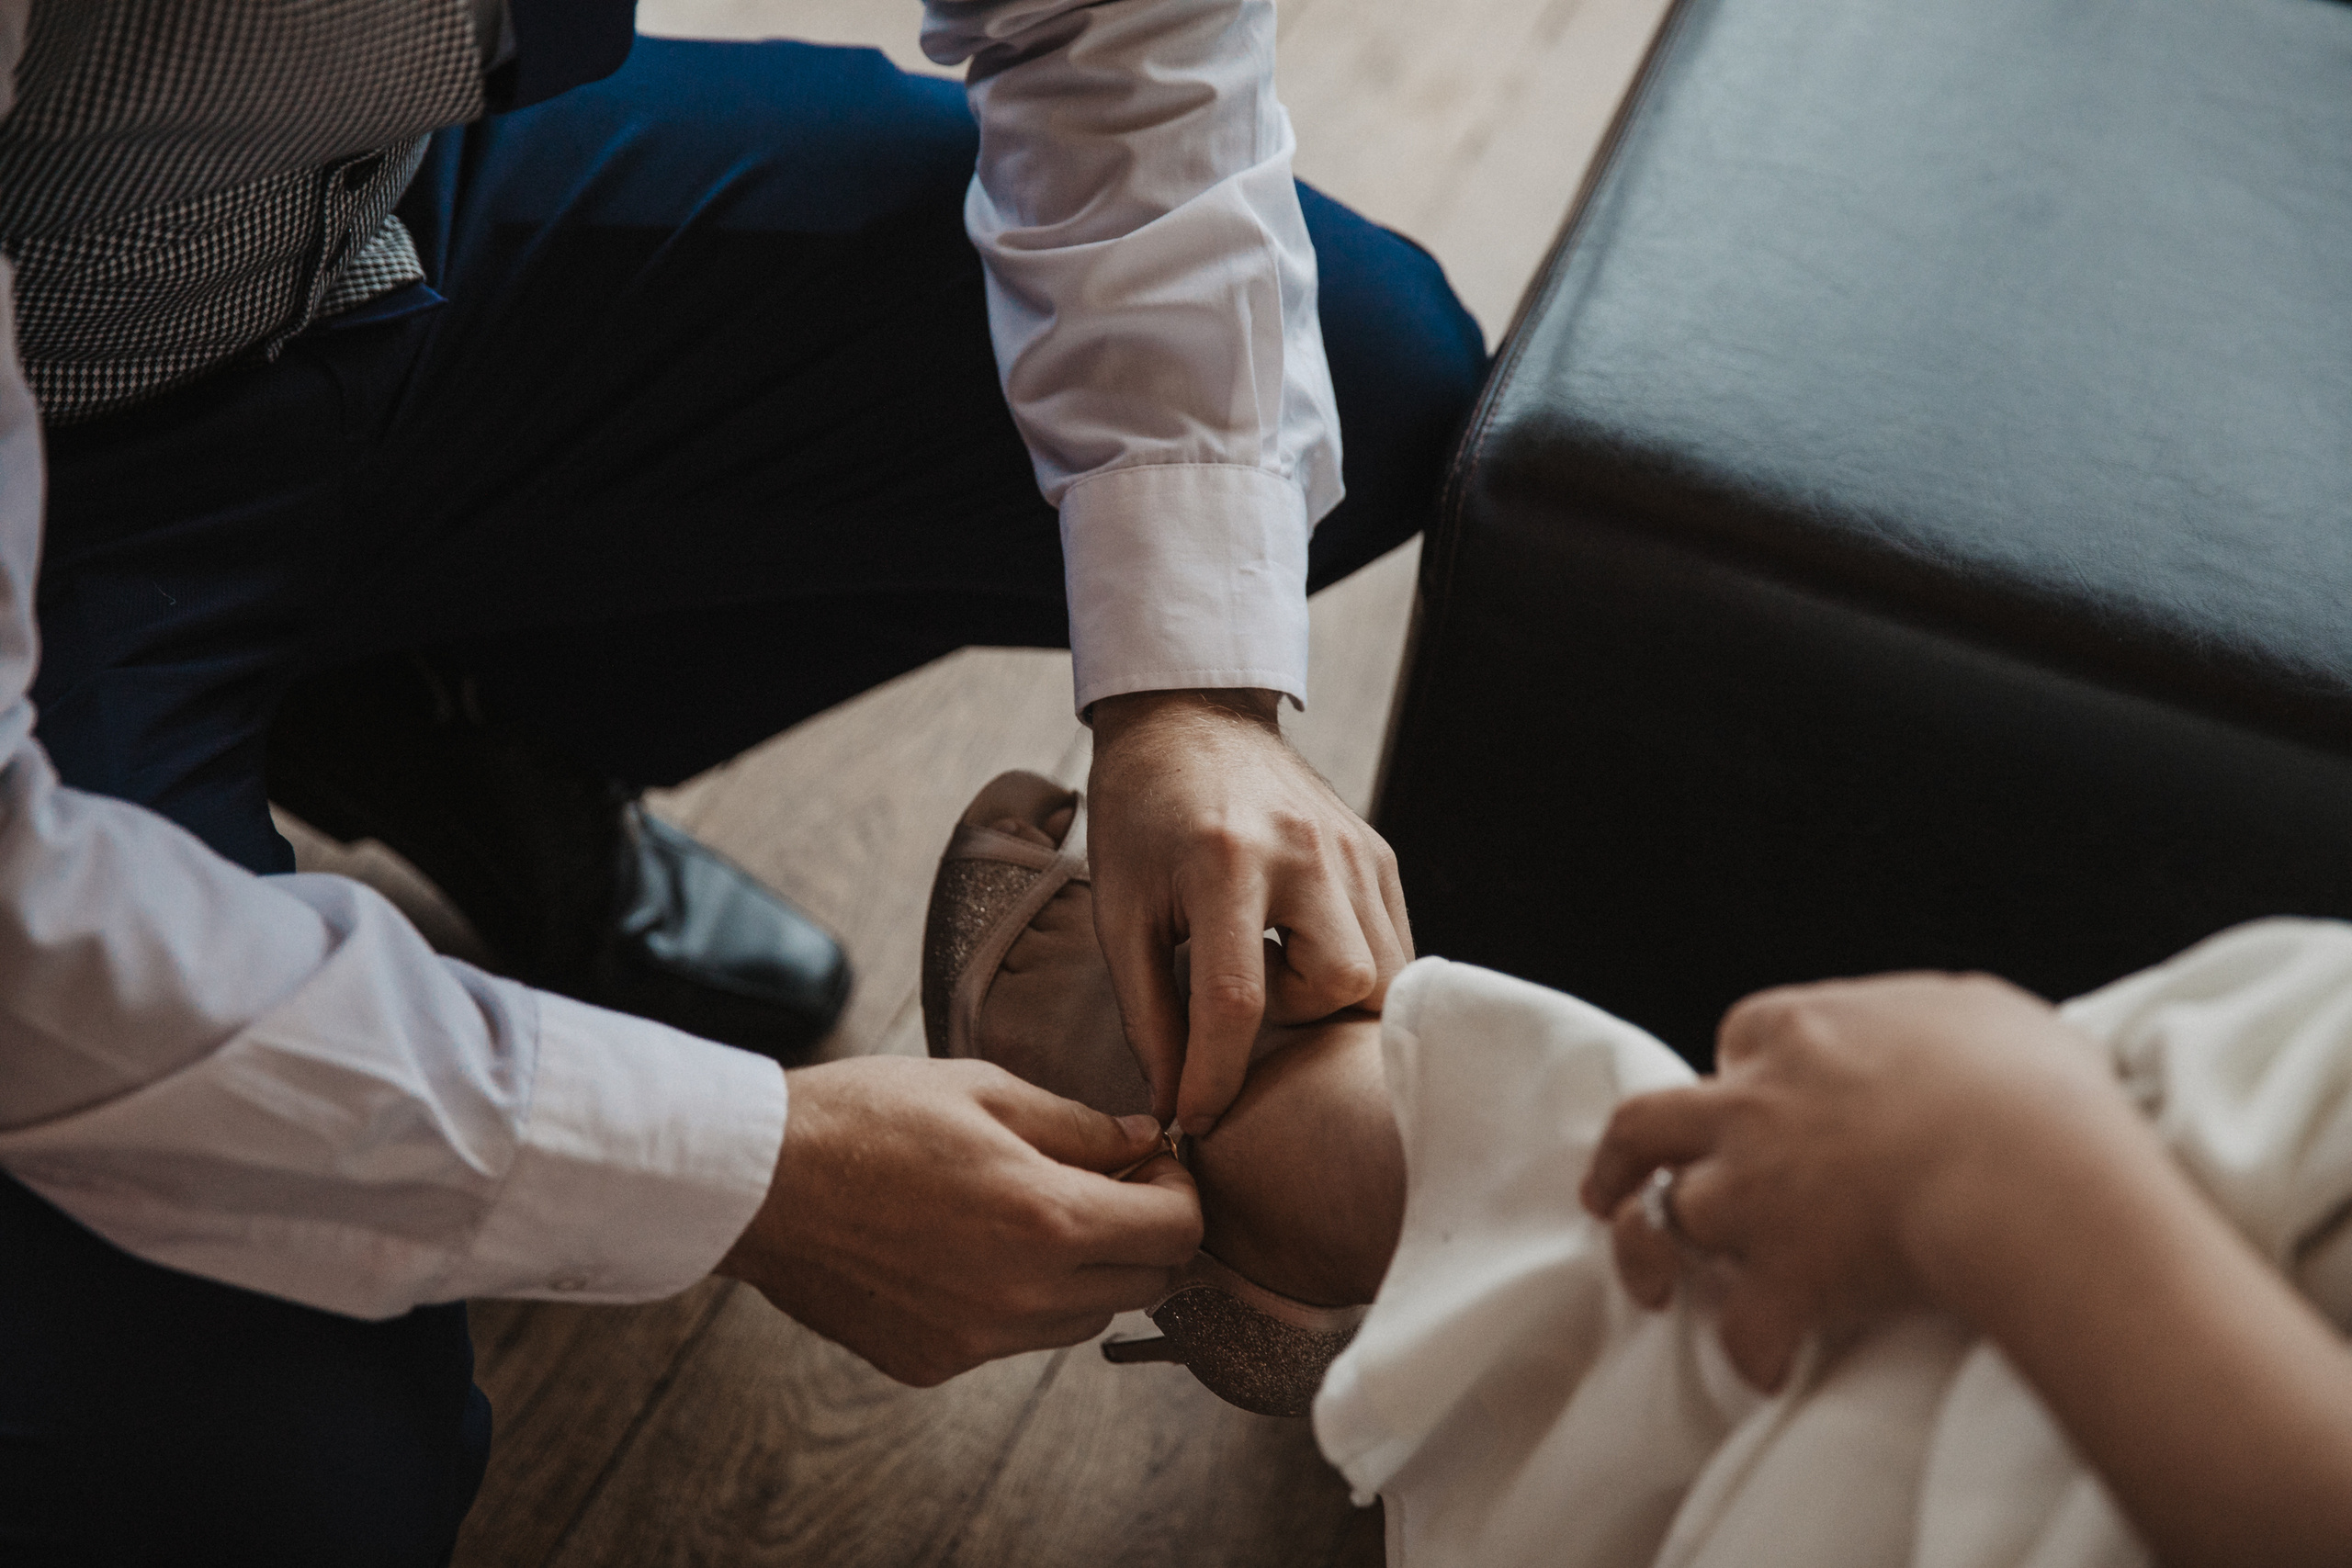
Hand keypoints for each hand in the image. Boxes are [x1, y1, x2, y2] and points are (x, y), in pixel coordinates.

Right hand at [716, 1056, 1200, 1385]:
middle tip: (1105, 1180)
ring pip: (1085, 1317)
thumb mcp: (985, 1089)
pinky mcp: (934, 1361)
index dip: (1179, 1190)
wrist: (756, 1181)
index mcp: (1048, 1219)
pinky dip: (1018, 1298)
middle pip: (1146, 1284)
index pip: (1179, 1232)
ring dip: (1085, 1269)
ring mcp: (978, 1339)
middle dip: (1144, 1231)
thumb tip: (1145, 1141)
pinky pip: (1015, 1337)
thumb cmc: (868, 1117)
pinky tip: (969, 1246)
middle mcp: (1024, 1296)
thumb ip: (1081, 1124)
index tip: (1149, 1161)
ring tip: (1031, 1210)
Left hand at [1087, 688, 1412, 1134]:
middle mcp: (1305, 852)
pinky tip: (1306, 950)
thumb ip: (1148, 1012)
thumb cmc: (1142, 816)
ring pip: (1386, 974)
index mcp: (1224, 861)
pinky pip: (1397, 943)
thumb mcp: (1121, 910)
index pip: (1235, 1001)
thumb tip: (1176, 1105)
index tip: (1199, 1120)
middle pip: (1342, 986)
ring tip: (1276, 969)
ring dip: (1332, 1000)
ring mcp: (1355, 848)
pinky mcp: (1379, 852)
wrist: (1191, 719)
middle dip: (1299, 1021)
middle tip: (1249, 998)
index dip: (1217, 1078)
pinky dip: (1358, 971)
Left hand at [1581, 972, 2125, 1389]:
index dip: (1742, 1072)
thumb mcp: (1985, 1015)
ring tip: (1672, 1287)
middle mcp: (1756, 1107)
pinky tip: (1769, 1368)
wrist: (2029, 1171)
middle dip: (1619, 1159)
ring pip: (1672, 1218)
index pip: (1740, 1037)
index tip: (1751, 1094)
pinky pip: (1743, 1327)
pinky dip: (1751, 1352)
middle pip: (1646, 1123)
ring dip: (1666, 1254)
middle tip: (1609, 1187)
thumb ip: (1942, 1023)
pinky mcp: (1783, 1276)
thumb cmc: (2028, 1087)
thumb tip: (1959, 1040)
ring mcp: (1756, 1193)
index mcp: (1802, 1032)